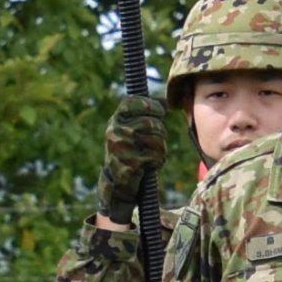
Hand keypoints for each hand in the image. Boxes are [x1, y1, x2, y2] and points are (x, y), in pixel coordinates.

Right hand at [99, 95, 169, 222]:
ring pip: (156, 139)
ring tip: (153, 153)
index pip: (135, 103)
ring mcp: (121, 147)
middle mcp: (116, 131)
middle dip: (160, 131)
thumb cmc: (130, 150)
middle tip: (157, 139)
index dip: (152, 105)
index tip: (159, 112)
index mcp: (116, 120)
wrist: (117, 181)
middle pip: (151, 123)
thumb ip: (145, 114)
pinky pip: (156, 156)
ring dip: (161, 148)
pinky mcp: (129, 163)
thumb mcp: (131, 129)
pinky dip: (158, 161)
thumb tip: (166, 100)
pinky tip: (149, 164)